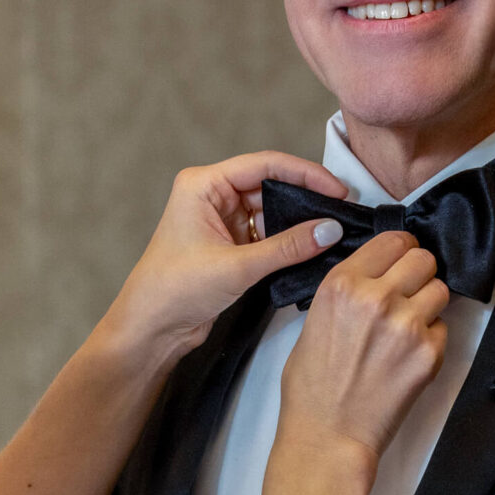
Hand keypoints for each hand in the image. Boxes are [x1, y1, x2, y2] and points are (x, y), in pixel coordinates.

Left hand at [113, 152, 349, 354]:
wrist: (151, 329)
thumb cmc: (175, 290)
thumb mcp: (237, 266)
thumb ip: (287, 247)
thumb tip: (330, 229)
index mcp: (203, 185)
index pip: (264, 165)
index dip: (305, 174)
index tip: (338, 189)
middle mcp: (212, 196)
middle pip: (270, 185)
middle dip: (306, 198)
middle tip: (342, 211)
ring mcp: (222, 221)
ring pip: (272, 211)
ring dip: (298, 222)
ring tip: (333, 231)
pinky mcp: (230, 245)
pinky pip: (267, 234)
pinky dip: (288, 241)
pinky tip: (312, 247)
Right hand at [278, 233, 451, 461]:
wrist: (328, 435)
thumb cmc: (312, 387)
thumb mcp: (314, 321)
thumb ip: (348, 293)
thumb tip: (375, 278)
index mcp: (343, 283)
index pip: (393, 240)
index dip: (401, 249)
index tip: (402, 258)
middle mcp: (378, 297)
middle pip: (423, 259)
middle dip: (419, 273)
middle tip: (410, 291)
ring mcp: (407, 325)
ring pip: (440, 289)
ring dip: (429, 303)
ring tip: (410, 324)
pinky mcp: (429, 353)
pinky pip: (444, 328)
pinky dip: (432, 337)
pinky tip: (409, 355)